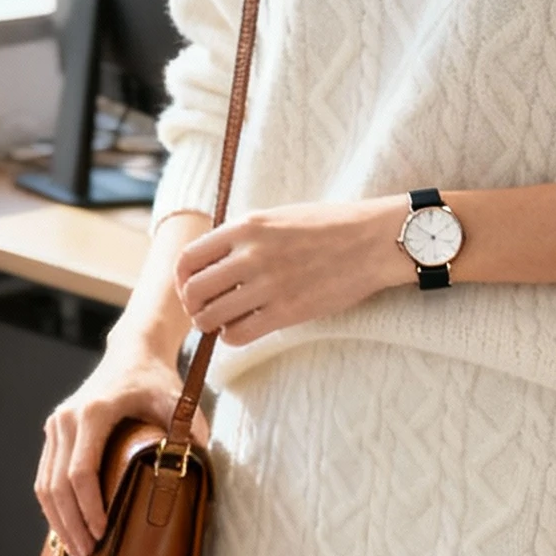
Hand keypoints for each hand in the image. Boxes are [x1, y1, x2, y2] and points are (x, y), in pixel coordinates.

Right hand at [35, 327, 183, 555]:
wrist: (132, 353)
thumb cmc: (157, 382)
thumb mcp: (177, 401)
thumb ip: (187, 430)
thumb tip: (197, 464)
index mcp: (92, 413)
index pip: (82, 471)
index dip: (89, 507)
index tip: (102, 533)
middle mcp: (67, 419)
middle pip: (58, 484)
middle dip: (71, 524)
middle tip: (88, 554)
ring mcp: (56, 425)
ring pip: (45, 483)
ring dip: (58, 520)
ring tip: (76, 549)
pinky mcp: (54, 432)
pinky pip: (46, 476)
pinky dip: (53, 506)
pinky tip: (67, 528)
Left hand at [174, 198, 408, 345]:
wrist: (372, 241)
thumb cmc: (328, 228)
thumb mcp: (277, 217)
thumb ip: (243, 237)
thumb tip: (213, 263)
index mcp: (245, 227)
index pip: (189, 259)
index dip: (183, 280)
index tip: (191, 288)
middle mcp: (251, 255)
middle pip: (194, 291)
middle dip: (193, 306)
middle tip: (204, 311)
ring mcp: (268, 285)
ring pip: (211, 317)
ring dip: (210, 324)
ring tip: (222, 323)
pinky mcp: (287, 312)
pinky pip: (238, 333)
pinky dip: (231, 337)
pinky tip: (241, 330)